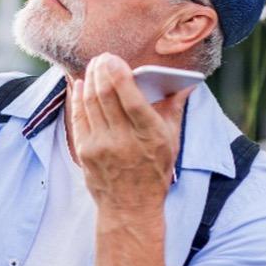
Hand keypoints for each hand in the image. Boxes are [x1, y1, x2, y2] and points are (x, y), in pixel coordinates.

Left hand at [70, 53, 190, 211]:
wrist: (130, 208)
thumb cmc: (154, 173)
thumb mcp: (171, 143)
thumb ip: (174, 111)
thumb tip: (186, 86)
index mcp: (149, 135)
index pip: (131, 99)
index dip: (119, 75)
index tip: (114, 59)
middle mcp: (123, 140)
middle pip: (106, 96)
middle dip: (102, 71)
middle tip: (102, 57)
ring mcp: (101, 146)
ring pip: (91, 103)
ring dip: (91, 79)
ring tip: (94, 66)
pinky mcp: (85, 152)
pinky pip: (79, 117)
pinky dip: (79, 97)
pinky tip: (82, 84)